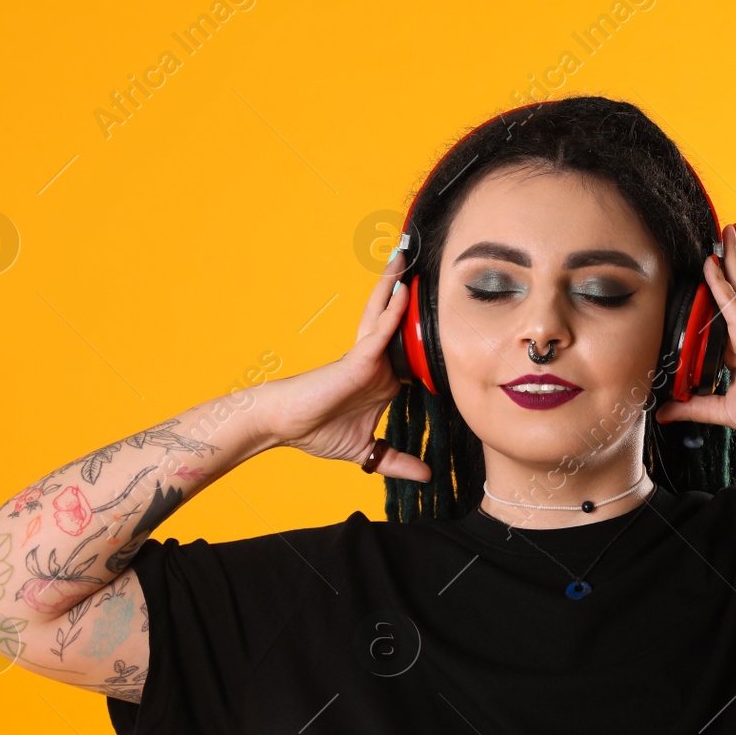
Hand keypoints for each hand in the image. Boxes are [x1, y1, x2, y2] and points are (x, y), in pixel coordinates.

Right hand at [259, 256, 433, 480]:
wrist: (283, 425)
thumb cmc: (316, 430)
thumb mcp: (367, 451)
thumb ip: (398, 461)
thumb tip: (426, 476)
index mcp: (383, 381)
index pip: (414, 353)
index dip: (430, 336)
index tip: (452, 319)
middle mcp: (377, 363)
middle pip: (399, 323)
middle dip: (411, 296)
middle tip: (430, 269)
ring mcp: (366, 358)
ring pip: (385, 316)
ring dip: (396, 287)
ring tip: (407, 258)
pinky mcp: (356, 360)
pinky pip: (377, 332)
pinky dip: (391, 314)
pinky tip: (402, 294)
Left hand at [652, 224, 735, 441]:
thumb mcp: (724, 410)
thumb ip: (692, 407)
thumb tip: (663, 413)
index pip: (717, 323)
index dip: (708, 305)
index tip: (695, 292)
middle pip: (730, 294)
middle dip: (724, 269)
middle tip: (715, 246)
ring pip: (734, 286)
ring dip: (727, 259)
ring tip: (724, 233)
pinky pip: (729, 298)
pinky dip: (717, 280)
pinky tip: (709, 262)